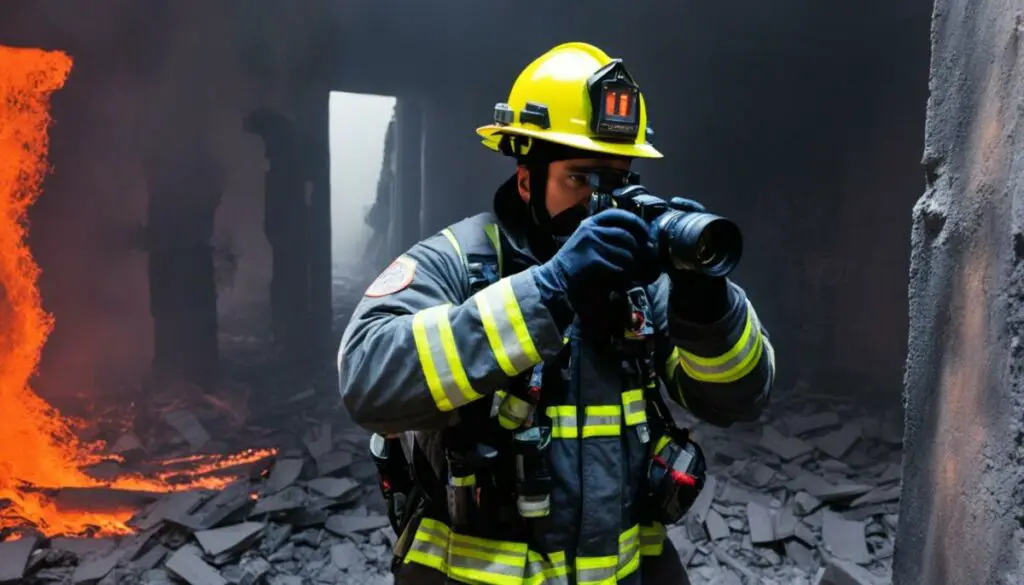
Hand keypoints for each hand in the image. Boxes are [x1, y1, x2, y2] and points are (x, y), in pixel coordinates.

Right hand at [534, 209, 656, 303]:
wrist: (557, 276)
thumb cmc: (576, 259)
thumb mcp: (588, 238)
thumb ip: (607, 234)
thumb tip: (637, 238)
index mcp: (591, 222)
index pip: (618, 214)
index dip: (635, 222)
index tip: (645, 232)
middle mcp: (591, 229)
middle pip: (625, 235)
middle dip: (636, 248)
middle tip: (640, 257)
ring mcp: (590, 243)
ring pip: (623, 253)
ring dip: (630, 264)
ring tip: (629, 269)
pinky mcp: (591, 259)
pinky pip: (616, 266)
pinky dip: (621, 273)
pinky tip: (620, 277)